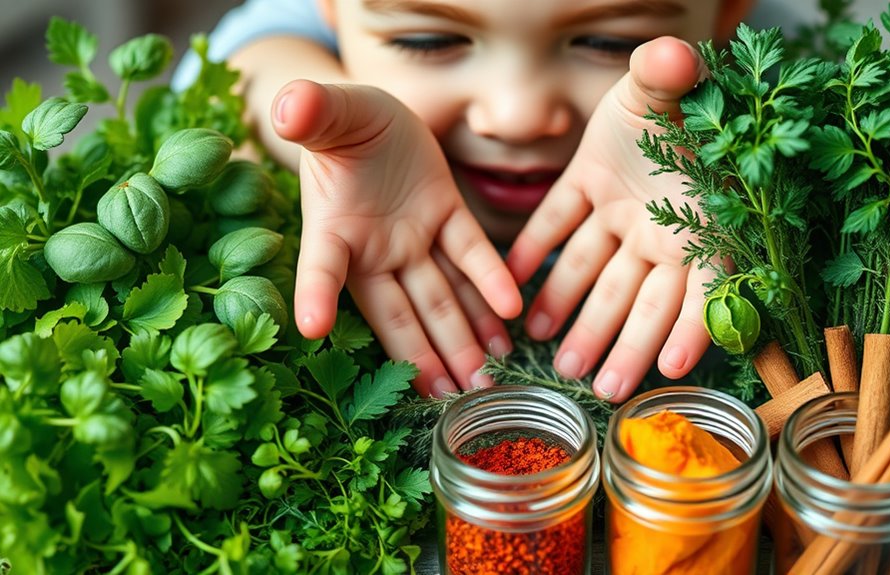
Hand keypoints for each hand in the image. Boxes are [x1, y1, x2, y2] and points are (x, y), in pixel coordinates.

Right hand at [272, 80, 521, 396]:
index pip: (321, 265)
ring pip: (439, 298)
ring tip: (482, 382)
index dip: (316, 293)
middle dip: (419, 356)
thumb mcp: (326, 110)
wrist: (372, 114)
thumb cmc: (339, 117)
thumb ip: (309, 111)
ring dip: (461, 339)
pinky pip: (470, 255)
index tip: (314, 329)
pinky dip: (489, 283)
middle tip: (444, 400)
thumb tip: (286, 102)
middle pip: (396, 311)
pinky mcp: (447, 219)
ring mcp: (413, 239)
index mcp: (333, 227)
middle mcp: (373, 247)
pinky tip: (511, 318)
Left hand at [506, 37, 710, 401]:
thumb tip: (673, 54)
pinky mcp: (585, 189)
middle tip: (605, 390)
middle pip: (645, 297)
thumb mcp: (680, 84)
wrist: (656, 75)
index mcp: (699, 213)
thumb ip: (674, 78)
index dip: (695, 325)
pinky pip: (557, 225)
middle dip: (627, 344)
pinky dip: (537, 253)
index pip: (706, 281)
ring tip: (561, 363)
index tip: (674, 367)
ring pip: (599, 275)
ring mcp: (620, 210)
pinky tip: (517, 293)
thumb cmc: (682, 87)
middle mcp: (661, 223)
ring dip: (580, 319)